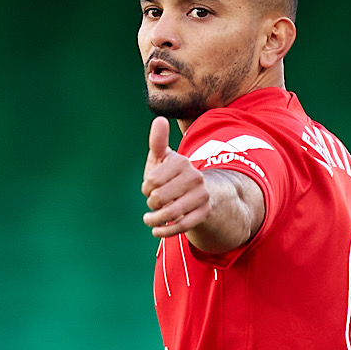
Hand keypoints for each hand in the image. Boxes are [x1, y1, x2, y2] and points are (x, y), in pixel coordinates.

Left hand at [141, 117, 211, 237]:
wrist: (199, 193)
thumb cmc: (172, 175)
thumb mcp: (163, 158)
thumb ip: (158, 142)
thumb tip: (160, 119)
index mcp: (182, 162)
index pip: (151, 181)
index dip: (146, 187)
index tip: (150, 187)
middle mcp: (195, 177)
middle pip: (158, 198)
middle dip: (151, 202)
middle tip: (154, 201)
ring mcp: (201, 196)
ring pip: (170, 213)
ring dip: (154, 220)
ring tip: (149, 219)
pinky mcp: (204, 213)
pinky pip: (181, 226)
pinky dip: (165, 231)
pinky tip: (156, 231)